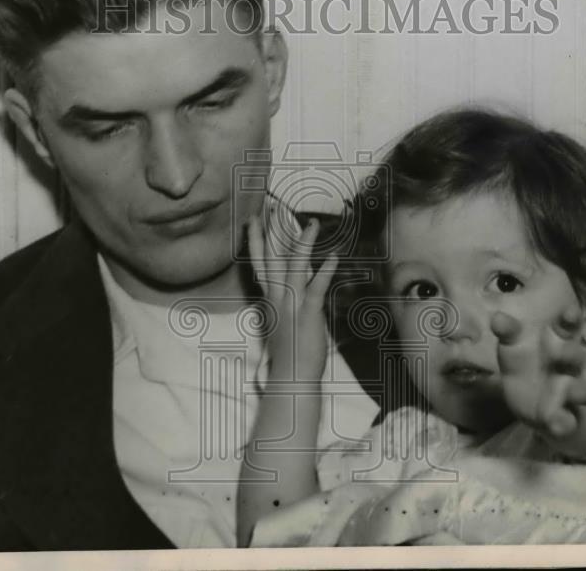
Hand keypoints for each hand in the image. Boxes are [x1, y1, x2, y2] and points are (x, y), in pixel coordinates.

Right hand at [247, 208, 337, 379]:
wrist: (291, 378)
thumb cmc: (289, 354)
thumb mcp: (281, 321)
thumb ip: (282, 301)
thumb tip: (285, 286)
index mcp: (270, 299)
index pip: (260, 263)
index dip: (256, 241)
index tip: (253, 220)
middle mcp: (277, 298)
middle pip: (270, 259)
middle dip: (270, 232)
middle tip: (270, 207)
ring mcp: (292, 305)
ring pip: (295, 268)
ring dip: (302, 244)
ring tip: (310, 223)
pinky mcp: (308, 314)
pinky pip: (316, 289)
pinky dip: (325, 272)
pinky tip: (333, 257)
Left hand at [490, 305, 585, 443]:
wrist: (527, 398)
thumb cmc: (524, 361)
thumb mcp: (513, 344)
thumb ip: (508, 331)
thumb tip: (498, 317)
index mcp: (558, 343)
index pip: (568, 328)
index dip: (571, 320)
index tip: (569, 313)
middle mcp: (569, 367)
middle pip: (578, 357)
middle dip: (571, 353)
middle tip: (556, 349)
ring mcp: (568, 392)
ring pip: (582, 391)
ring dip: (577, 390)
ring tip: (565, 388)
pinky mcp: (563, 416)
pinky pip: (569, 421)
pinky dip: (564, 423)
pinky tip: (555, 423)